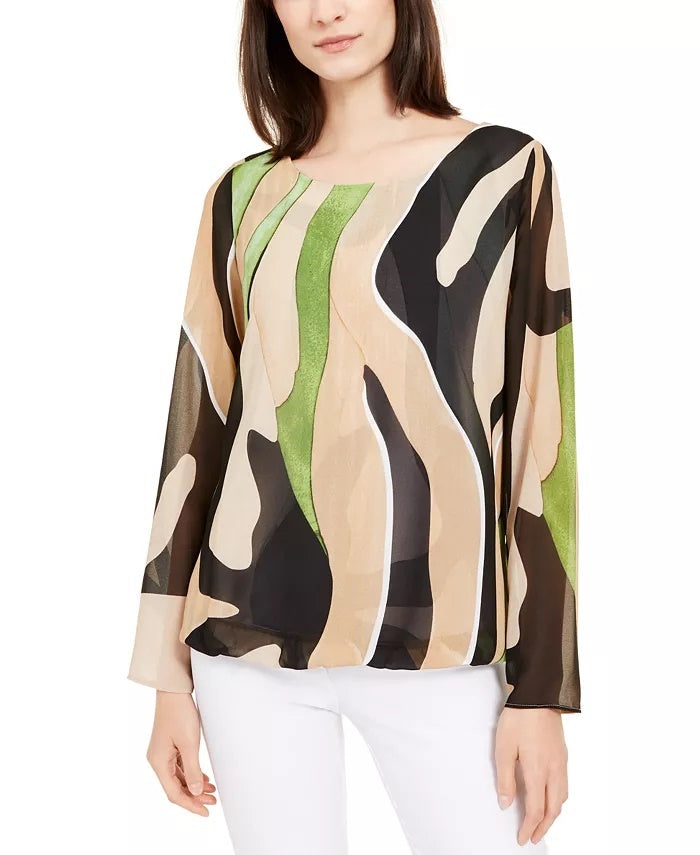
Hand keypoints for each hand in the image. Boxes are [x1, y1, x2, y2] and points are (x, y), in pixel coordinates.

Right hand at [145, 690, 216, 815]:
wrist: (173, 690)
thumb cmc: (180, 713)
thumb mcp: (189, 743)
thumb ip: (192, 770)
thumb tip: (194, 793)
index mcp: (158, 762)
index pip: (174, 793)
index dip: (190, 805)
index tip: (206, 812)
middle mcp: (157, 760)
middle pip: (176, 786)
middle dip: (194, 796)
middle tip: (214, 802)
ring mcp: (163, 753)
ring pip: (178, 777)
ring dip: (194, 785)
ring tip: (212, 791)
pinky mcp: (169, 746)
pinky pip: (179, 766)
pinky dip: (191, 774)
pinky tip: (203, 778)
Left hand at [495, 706, 567, 845]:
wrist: (539, 696)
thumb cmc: (519, 719)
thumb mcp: (503, 748)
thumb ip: (505, 778)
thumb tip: (505, 803)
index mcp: (538, 771)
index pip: (536, 810)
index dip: (529, 828)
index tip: (522, 838)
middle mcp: (554, 771)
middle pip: (553, 809)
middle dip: (544, 828)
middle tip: (533, 838)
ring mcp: (561, 763)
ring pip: (562, 799)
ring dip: (553, 815)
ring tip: (542, 823)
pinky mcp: (563, 755)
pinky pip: (564, 786)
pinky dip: (558, 800)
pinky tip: (551, 798)